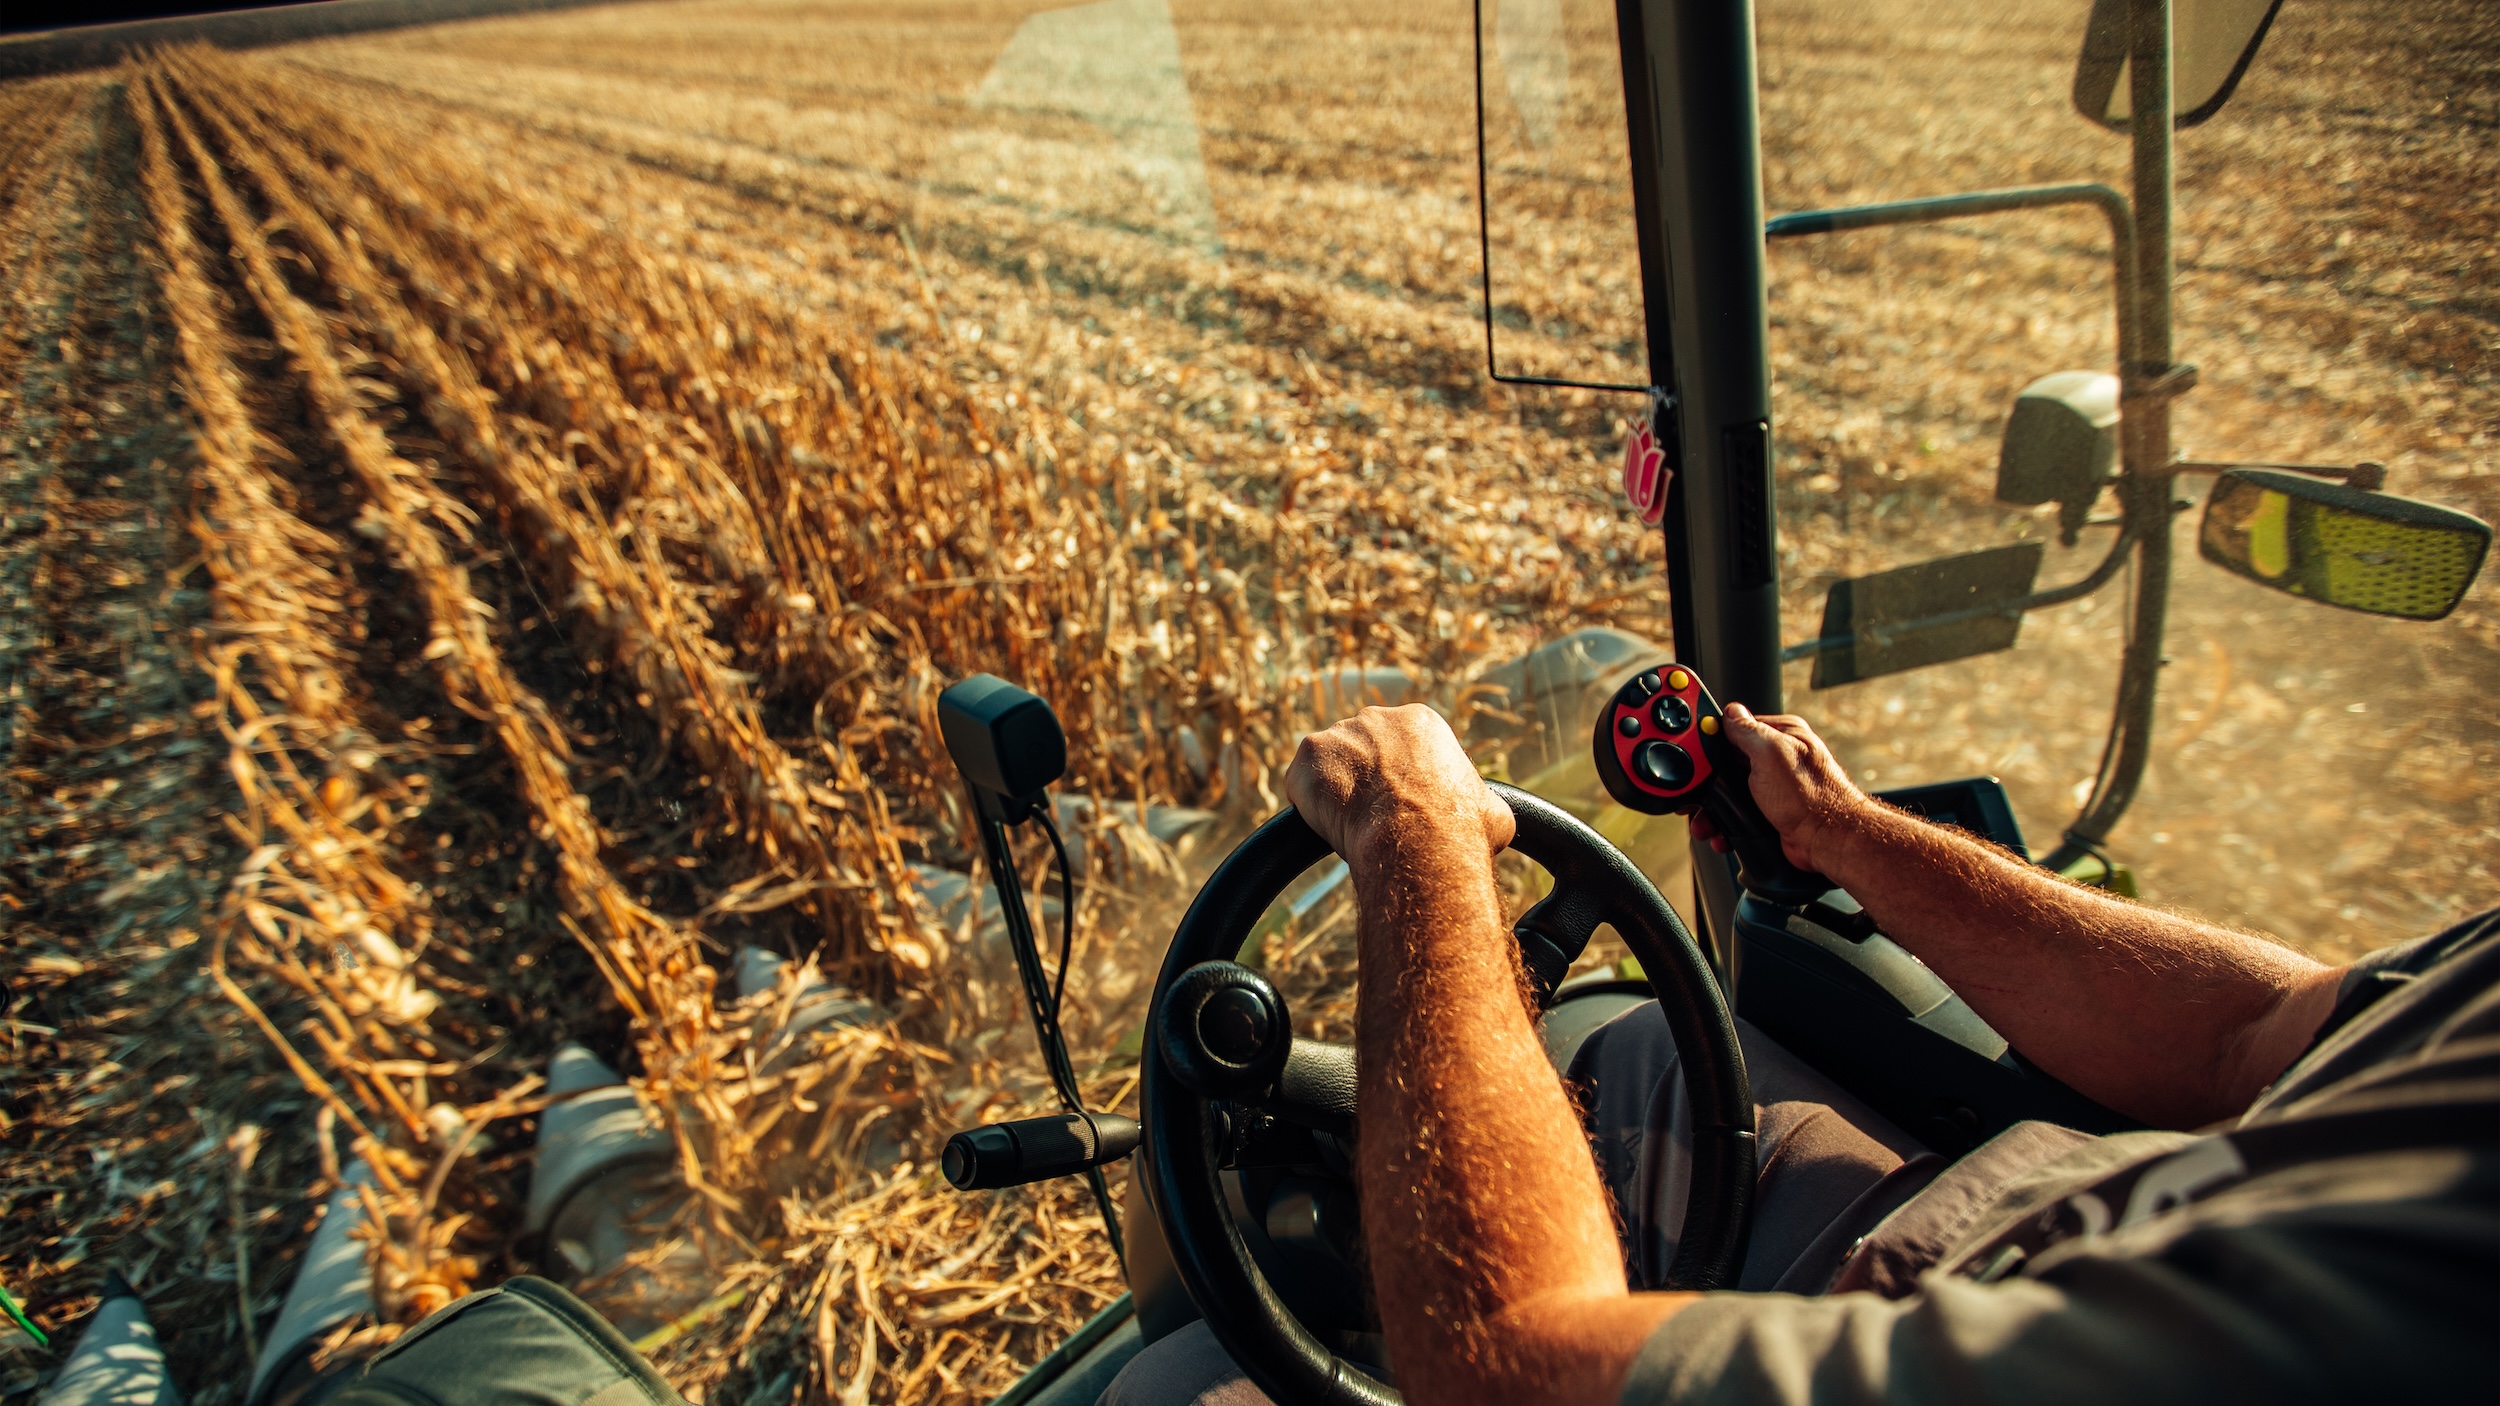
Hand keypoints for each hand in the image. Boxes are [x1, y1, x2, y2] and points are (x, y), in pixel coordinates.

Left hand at [1284, 705, 1513, 872]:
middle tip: (1371, 816)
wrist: (1418, 839)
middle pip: (1360, 748)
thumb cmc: (1459, 828)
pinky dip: (1309, 807)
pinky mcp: (1306, 758)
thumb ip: (1482, 801)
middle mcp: (1375, 718)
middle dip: (1362, 779)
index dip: (1398, 777)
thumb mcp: (1492, 810)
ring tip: (1351, 827)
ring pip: (1328, 765)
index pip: (1399, 744)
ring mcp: (1337, 735)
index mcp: (1420, 721)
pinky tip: (1328, 827)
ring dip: (1334, 792)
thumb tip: (1491, 814)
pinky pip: (1300, 784)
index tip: (1400, 803)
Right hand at [1687, 704, 1869, 874]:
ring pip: (1730, 792)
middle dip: (1707, 783)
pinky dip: (1725, 824)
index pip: (1735, 729)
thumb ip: (1747, 730)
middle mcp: (1777, 758)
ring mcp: (1773, 786)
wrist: (1826, 840)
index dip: (1710, 741)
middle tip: (1691, 796)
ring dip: (1713, 809)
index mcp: (1780, 735)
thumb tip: (1730, 712)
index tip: (1690, 752)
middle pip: (1727, 763)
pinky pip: (1737, 813)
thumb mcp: (1771, 753)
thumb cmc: (1811, 796)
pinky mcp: (1769, 811)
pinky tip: (1723, 833)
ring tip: (1705, 822)